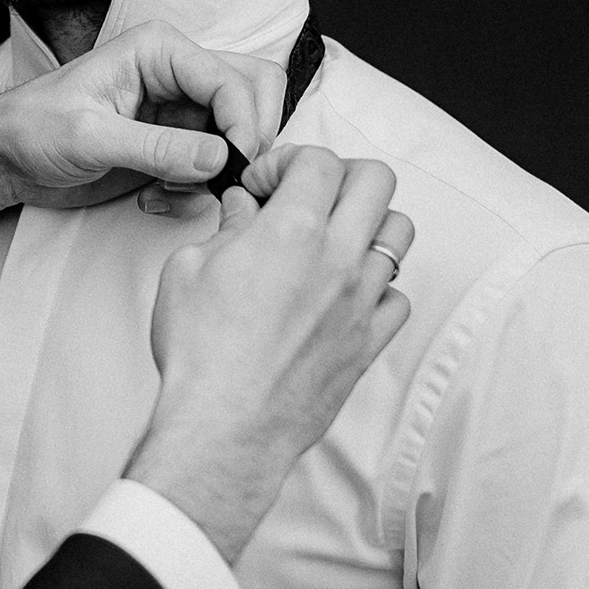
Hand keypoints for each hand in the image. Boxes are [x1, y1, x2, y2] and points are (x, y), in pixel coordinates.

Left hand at [0, 22, 286, 217]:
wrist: (4, 159)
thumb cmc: (32, 129)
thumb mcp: (89, 138)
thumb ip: (157, 148)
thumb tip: (221, 157)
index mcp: (159, 50)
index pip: (232, 79)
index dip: (245, 124)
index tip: (235, 167)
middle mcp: (178, 73)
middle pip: (254, 94)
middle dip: (247, 141)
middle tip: (224, 182)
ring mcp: (181, 110)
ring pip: (240, 133)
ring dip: (220, 171)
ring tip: (173, 193)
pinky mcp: (176, 144)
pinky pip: (215, 166)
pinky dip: (198, 190)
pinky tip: (157, 201)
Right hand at [124, 149, 415, 559]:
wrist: (225, 427)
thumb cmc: (201, 354)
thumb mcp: (188, 270)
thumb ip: (225, 229)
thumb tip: (241, 210)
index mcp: (291, 230)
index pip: (320, 160)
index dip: (287, 162)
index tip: (264, 187)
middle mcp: (337, 259)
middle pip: (377, 180)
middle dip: (341, 176)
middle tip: (308, 196)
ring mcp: (361, 302)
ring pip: (400, 232)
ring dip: (368, 223)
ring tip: (332, 239)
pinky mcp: (368, 342)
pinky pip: (398, 298)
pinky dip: (378, 287)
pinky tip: (343, 294)